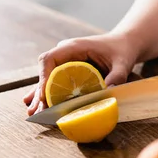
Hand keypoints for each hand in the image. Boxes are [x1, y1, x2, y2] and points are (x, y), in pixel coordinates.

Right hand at [23, 33, 138, 115]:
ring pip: (48, 79)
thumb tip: (109, 93)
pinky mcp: (69, 70)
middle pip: (45, 72)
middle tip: (37, 111)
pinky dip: (48, 94)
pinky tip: (36, 105)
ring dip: (41, 95)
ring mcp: (66, 62)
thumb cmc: (122, 50)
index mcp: (74, 47)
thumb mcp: (123, 63)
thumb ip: (117, 77)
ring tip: (33, 113)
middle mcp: (66, 53)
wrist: (124, 44)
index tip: (43, 96)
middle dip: (40, 92)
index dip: (43, 77)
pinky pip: (55, 82)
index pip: (50, 59)